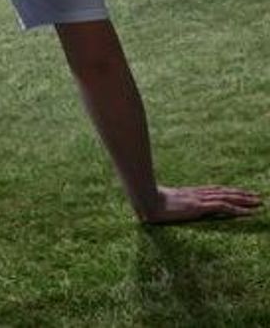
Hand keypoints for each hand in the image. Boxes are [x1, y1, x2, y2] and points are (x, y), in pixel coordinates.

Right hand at [138, 184, 261, 223]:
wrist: (144, 200)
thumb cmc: (148, 202)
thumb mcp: (162, 203)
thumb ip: (168, 203)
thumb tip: (166, 207)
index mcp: (190, 193)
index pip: (215, 190)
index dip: (229, 192)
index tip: (241, 193)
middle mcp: (197, 194)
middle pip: (224, 192)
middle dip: (242, 195)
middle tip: (258, 197)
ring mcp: (199, 200)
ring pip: (227, 198)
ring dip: (244, 201)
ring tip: (259, 203)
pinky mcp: (199, 207)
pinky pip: (222, 208)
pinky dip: (237, 210)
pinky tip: (248, 213)